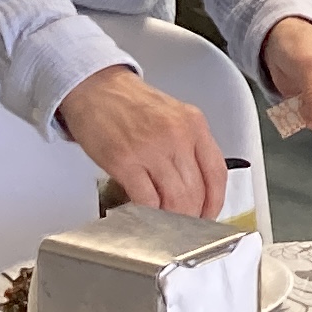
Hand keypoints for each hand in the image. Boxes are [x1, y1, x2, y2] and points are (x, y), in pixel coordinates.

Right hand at [55, 63, 228, 217]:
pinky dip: (147, 214)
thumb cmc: (129, 104)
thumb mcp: (172, 115)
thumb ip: (189, 146)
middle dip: (192, 215)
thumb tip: (198, 184)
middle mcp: (177, 136)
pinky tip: (144, 214)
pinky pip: (146, 201)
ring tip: (165, 222)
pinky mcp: (124, 162)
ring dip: (172, 219)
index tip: (210, 214)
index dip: (216, 201)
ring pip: (175, 200)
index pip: (217, 172)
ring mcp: (151, 149)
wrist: (94, 88)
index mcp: (193, 124)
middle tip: (184, 223)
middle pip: (197, 190)